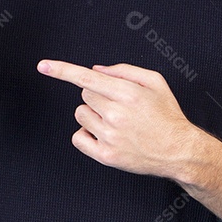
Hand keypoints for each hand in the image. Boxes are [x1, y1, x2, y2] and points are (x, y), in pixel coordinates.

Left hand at [37, 60, 196, 177]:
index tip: (42, 65)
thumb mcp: (155, 82)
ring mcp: (109, 136)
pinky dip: (86, 134)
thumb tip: (96, 70)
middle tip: (118, 106)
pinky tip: (104, 135)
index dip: (62, 70)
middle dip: (97, 95)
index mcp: (128, 93)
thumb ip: (125, 71)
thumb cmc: (167, 115)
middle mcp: (116, 114)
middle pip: (84, 94)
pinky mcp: (105, 156)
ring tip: (115, 122)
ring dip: (92, 114)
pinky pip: (78, 137)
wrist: (179, 151)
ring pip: (80, 114)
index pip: (87, 77)